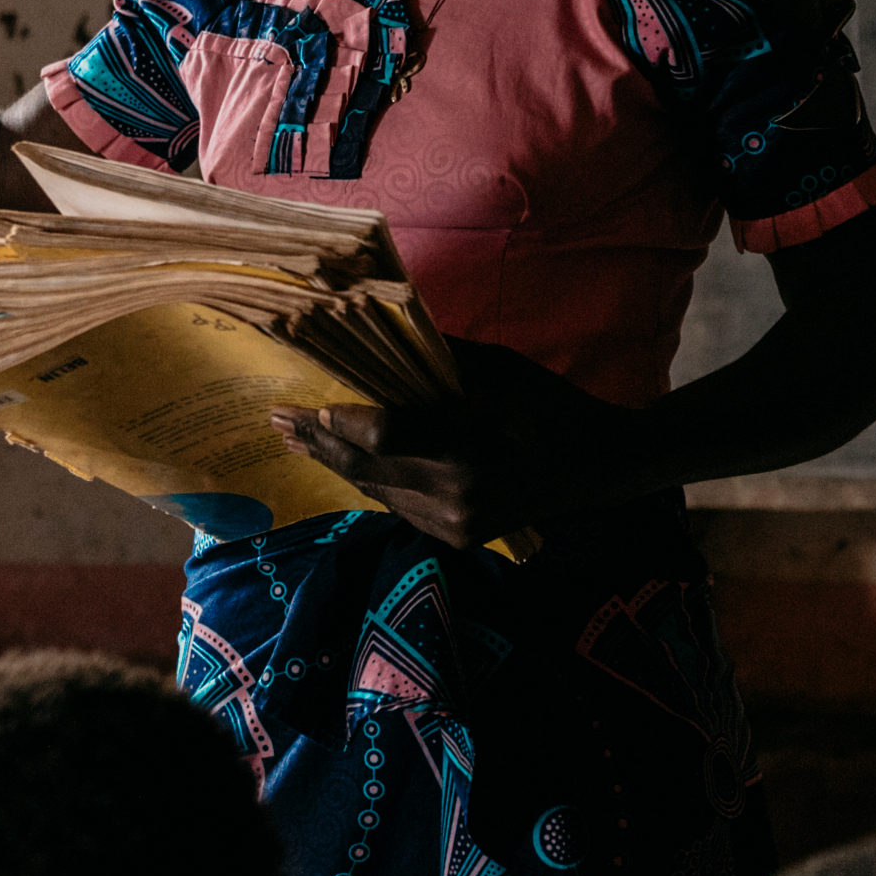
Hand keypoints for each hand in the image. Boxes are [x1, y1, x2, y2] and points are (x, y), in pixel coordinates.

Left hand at [273, 339, 622, 547]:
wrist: (597, 469)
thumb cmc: (551, 406)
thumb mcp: (501, 371)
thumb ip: (439, 363)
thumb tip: (380, 337)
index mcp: (470, 455)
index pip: (383, 436)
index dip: (341, 420)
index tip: (308, 402)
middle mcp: (456, 499)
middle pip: (368, 468)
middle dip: (320, 442)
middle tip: (278, 421)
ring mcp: (455, 527)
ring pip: (376, 491)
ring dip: (337, 462)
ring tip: (297, 438)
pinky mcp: (455, 538)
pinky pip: (397, 504)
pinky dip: (369, 478)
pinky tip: (345, 458)